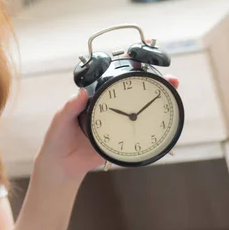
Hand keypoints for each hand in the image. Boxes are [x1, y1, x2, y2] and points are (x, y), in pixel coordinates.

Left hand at [34, 75, 179, 184]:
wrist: (61, 166)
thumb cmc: (56, 139)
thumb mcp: (60, 120)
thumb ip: (70, 107)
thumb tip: (82, 92)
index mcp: (92, 100)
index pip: (112, 82)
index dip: (128, 72)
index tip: (141, 63)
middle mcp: (107, 109)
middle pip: (132, 94)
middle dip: (152, 84)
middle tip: (168, 79)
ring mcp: (115, 125)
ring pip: (139, 112)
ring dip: (157, 103)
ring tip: (171, 92)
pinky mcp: (120, 141)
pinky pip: (137, 134)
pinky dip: (151, 127)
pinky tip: (163, 121)